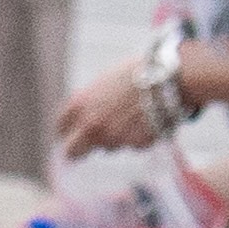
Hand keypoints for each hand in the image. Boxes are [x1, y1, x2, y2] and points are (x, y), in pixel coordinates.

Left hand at [57, 60, 172, 165]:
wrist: (168, 78)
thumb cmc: (136, 75)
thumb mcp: (103, 85)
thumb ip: (89, 105)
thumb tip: (81, 122)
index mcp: (78, 105)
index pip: (61, 128)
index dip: (67, 131)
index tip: (71, 134)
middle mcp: (91, 126)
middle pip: (73, 152)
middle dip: (79, 150)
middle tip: (86, 148)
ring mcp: (113, 138)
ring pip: (108, 147)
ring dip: (116, 139)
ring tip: (133, 118)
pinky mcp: (135, 145)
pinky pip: (133, 145)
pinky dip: (139, 138)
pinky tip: (149, 120)